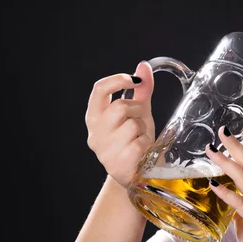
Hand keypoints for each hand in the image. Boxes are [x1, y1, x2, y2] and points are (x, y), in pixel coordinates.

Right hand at [85, 61, 154, 187]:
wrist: (136, 175)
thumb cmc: (134, 141)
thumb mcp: (138, 113)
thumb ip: (141, 91)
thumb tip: (144, 66)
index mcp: (95, 118)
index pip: (98, 90)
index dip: (117, 80)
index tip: (133, 79)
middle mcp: (95, 134)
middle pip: (120, 107)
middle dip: (137, 110)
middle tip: (139, 121)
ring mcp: (105, 151)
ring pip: (133, 124)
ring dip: (143, 129)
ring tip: (140, 139)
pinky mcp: (119, 164)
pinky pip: (140, 142)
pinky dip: (147, 144)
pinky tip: (142, 152)